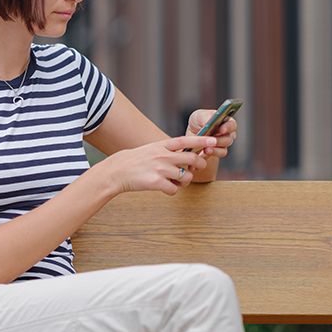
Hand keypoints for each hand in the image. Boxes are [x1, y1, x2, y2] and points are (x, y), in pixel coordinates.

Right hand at [92, 135, 214, 195]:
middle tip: (198, 167)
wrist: (118, 171)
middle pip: (191, 159)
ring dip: (186, 181)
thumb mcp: (153, 149)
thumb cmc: (137, 160)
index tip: (213, 140)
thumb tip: (190, 156)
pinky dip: (173, 191)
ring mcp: (160, 170)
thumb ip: (170, 151)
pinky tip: (165, 187)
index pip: (185, 140)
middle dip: (200, 164)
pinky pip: (174, 190)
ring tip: (177, 181)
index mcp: (162, 145)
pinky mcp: (155, 183)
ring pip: (186, 177)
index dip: (201, 140)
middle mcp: (162, 156)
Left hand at [185, 109, 238, 158]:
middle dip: (220, 140)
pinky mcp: (218, 151)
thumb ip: (206, 117)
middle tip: (212, 141)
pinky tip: (204, 153)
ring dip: (215, 148)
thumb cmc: (197, 122)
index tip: (221, 130)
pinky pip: (220, 154)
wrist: (191, 136)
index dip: (228, 127)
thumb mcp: (198, 116)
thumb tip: (211, 121)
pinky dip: (212, 153)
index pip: (232, 124)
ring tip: (206, 149)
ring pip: (224, 148)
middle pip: (229, 138)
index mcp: (225, 121)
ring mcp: (223, 143)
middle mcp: (226, 132)